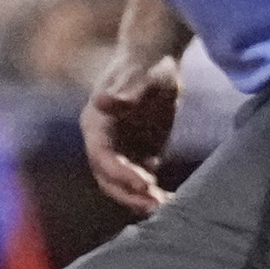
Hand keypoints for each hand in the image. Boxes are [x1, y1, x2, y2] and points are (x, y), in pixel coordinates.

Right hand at [79, 42, 183, 215]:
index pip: (101, 156)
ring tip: (166, 207)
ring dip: (140, 199)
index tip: (146, 182)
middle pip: (108, 178)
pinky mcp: (138, 155)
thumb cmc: (146, 64)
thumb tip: (103, 101)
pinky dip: (153, 194)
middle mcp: (103, 141)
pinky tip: (173, 201)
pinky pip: (141, 182)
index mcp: (96, 123)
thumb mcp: (139, 76)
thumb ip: (125, 91)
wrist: (156, 61)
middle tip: (156, 204)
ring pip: (123, 185)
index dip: (119, 173)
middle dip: (129, 193)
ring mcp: (120, 150)